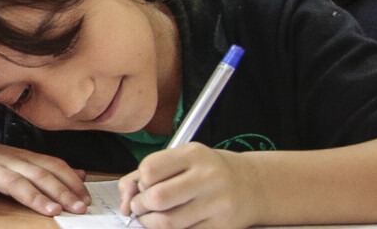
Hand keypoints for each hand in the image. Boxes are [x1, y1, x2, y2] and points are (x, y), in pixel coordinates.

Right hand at [0, 136, 88, 215]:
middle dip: (60, 192)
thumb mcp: (16, 158)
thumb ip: (46, 167)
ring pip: (11, 182)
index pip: (51, 166)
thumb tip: (80, 174)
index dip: (71, 182)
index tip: (87, 199)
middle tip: (79, 209)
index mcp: (20, 158)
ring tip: (50, 211)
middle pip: (37, 175)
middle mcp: (6, 161)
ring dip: (32, 196)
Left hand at [119, 143, 260, 228]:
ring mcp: (217, 203)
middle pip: (157, 198)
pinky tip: (172, 224)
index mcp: (193, 155)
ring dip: (150, 223)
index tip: (143, 187)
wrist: (252, 184)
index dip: (140, 182)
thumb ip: (146, 174)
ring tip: (152, 218)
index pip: (150, 169)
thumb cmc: (207, 171)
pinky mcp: (222, 226)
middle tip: (141, 208)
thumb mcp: (181, 160)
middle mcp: (208, 177)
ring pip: (168, 222)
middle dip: (140, 206)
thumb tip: (125, 202)